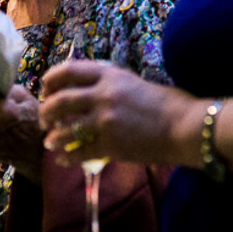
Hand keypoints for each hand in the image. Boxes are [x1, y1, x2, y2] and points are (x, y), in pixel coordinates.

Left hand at [40, 59, 190, 165]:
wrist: (187, 127)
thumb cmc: (169, 104)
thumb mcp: (136, 83)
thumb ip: (112, 84)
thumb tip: (93, 90)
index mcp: (110, 75)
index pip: (68, 71)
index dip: (51, 80)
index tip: (46, 89)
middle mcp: (103, 94)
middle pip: (60, 100)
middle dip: (47, 111)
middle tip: (45, 119)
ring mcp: (106, 120)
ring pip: (65, 129)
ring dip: (53, 137)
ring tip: (50, 142)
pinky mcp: (111, 144)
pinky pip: (80, 152)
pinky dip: (68, 158)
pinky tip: (64, 161)